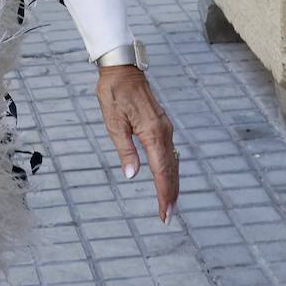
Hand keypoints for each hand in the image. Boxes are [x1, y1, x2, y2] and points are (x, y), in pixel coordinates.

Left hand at [96, 65, 179, 223]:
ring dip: (172, 183)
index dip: (163, 193)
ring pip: (172, 161)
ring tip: (170, 203)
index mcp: (151, 132)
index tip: (165, 212)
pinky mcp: (162, 124)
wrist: (122, 69)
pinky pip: (169, 152)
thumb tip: (131, 175)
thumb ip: (125, 150)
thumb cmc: (113, 93)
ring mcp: (165, 127)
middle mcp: (163, 131)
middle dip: (171, 194)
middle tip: (168, 216)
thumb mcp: (113, 122)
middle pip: (171, 169)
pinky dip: (170, 169)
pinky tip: (167, 178)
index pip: (161, 170)